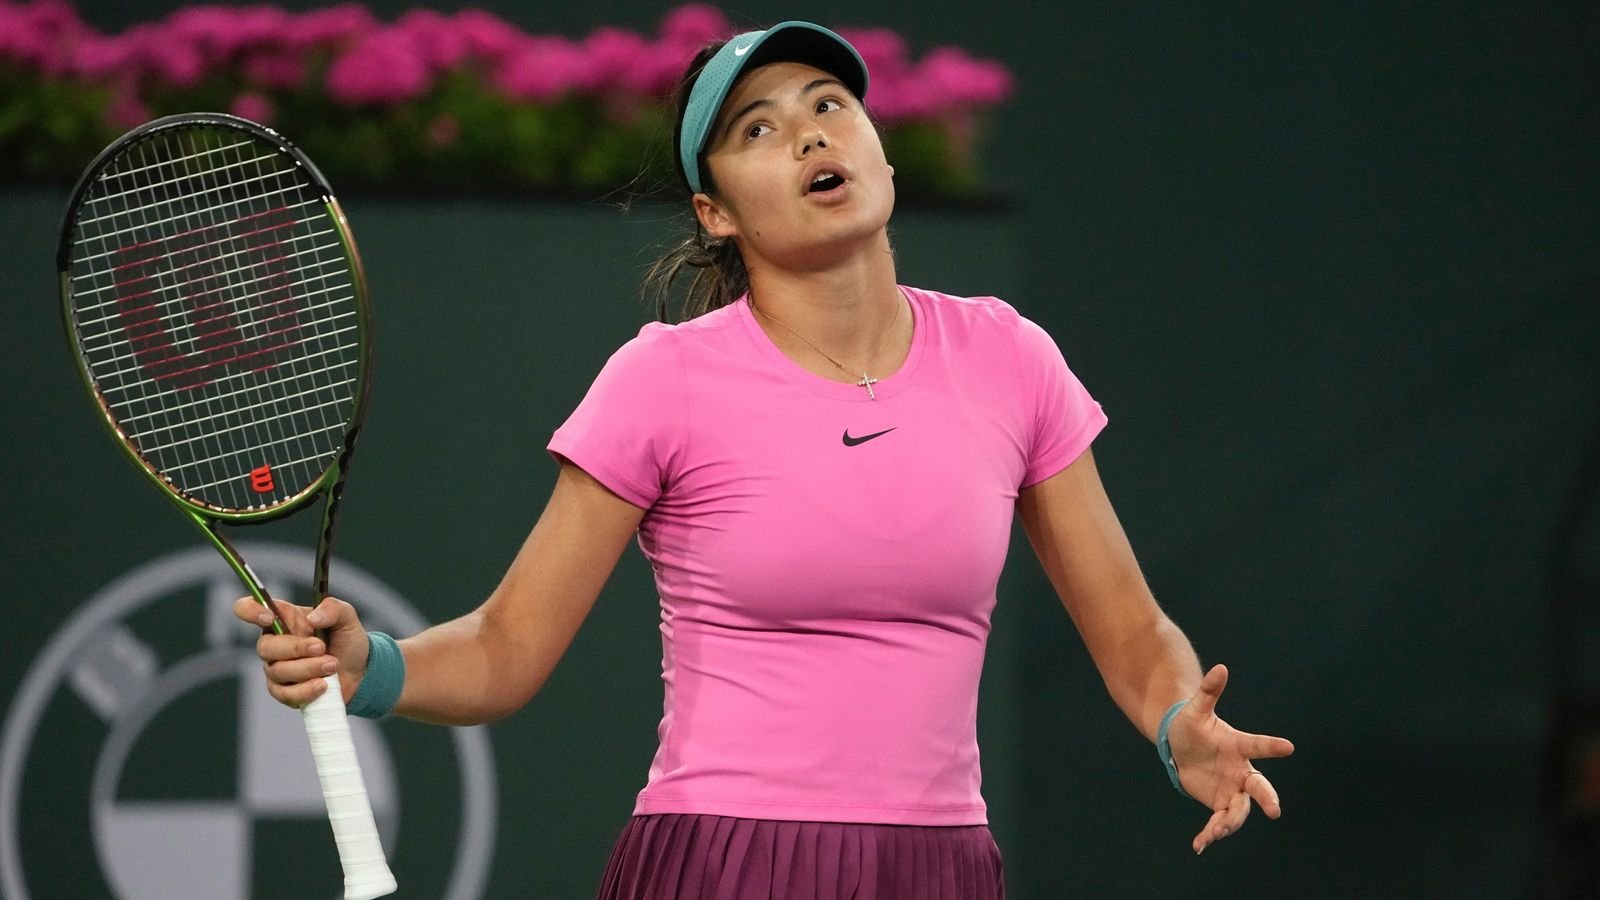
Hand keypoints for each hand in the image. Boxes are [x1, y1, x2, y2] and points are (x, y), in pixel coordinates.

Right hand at [233, 595, 369, 708]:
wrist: (360, 672)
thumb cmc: (347, 641)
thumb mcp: (347, 618)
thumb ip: (333, 608)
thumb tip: (313, 618)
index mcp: (284, 619)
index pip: (248, 609)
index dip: (250, 611)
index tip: (269, 618)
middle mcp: (275, 643)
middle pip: (264, 647)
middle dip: (295, 648)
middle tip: (321, 648)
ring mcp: (277, 668)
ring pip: (277, 671)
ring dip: (308, 669)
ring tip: (332, 665)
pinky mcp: (283, 691)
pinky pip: (284, 694)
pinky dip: (306, 690)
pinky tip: (324, 685)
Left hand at [1167, 663, 1294, 853]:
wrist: (1181, 748)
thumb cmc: (1193, 726)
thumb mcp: (1196, 710)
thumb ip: (1209, 692)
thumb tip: (1220, 667)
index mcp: (1239, 746)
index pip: (1258, 745)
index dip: (1272, 746)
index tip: (1289, 746)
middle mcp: (1241, 771)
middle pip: (1259, 787)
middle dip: (1266, 798)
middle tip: (1274, 810)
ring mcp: (1232, 790)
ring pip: (1239, 810)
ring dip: (1229, 822)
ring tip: (1214, 831)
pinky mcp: (1219, 804)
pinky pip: (1219, 822)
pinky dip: (1211, 834)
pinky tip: (1199, 844)